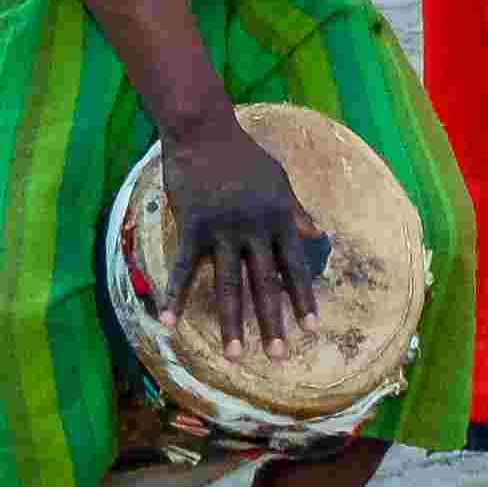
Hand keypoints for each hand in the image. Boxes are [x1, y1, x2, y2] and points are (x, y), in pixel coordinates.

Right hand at [159, 120, 324, 356]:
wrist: (205, 130)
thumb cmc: (243, 155)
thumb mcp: (279, 180)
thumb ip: (296, 211)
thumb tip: (319, 234)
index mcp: (278, 218)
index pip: (294, 266)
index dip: (303, 299)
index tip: (312, 329)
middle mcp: (255, 228)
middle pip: (264, 282)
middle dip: (271, 321)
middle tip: (278, 356)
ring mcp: (223, 228)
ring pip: (229, 283)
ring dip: (231, 321)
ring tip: (233, 354)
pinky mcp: (193, 226)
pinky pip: (184, 267)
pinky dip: (175, 295)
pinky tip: (168, 321)